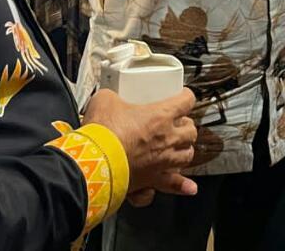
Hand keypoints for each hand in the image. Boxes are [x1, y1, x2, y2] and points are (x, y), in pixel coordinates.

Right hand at [83, 87, 198, 199]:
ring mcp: (162, 162)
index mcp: (160, 116)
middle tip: (178, 123)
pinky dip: (181, 185)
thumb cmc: (102, 134)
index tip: (182, 96)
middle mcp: (167, 140)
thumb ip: (112, 96)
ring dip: (184, 150)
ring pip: (187, 156)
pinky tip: (188, 187)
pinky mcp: (151, 181)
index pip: (186, 101)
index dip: (186, 96)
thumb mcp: (104, 100)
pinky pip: (172, 185)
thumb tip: (109, 97)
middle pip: (191, 131)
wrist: (93, 163)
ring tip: (179, 148)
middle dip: (186, 126)